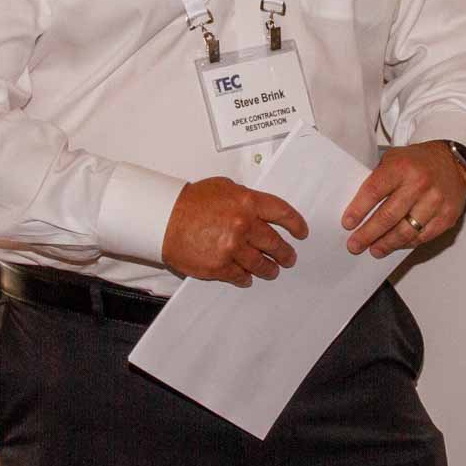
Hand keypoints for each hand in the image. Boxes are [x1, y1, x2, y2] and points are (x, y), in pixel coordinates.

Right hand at [162, 177, 307, 286]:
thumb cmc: (191, 201)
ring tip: (272, 270)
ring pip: (261, 263)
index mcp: (247, 202)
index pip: (282, 213)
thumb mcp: (224, 187)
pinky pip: (240, 276)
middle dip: (285, 252)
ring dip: (269, 268)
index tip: (301, 232)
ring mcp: (232, 247)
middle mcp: (243, 225)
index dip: (296, 224)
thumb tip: (258, 208)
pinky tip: (247, 277)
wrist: (164, 218)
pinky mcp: (220, 266)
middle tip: (288, 257)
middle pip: (275, 243)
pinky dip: (246, 278)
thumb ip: (245, 198)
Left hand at [342, 141, 465, 256]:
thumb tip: (358, 208)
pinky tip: (396, 244)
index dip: (358, 210)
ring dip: (386, 243)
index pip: (374, 191)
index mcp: (402, 166)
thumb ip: (377, 179)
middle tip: (355, 244)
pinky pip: (422, 237)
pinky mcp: (447, 216)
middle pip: (388, 216)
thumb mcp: (394, 158)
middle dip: (368, 234)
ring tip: (374, 249)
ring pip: (405, 231)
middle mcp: (419, 183)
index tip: (348, 223)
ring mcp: (435, 201)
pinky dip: (407, 243)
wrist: (453, 162)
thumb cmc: (419, 162)